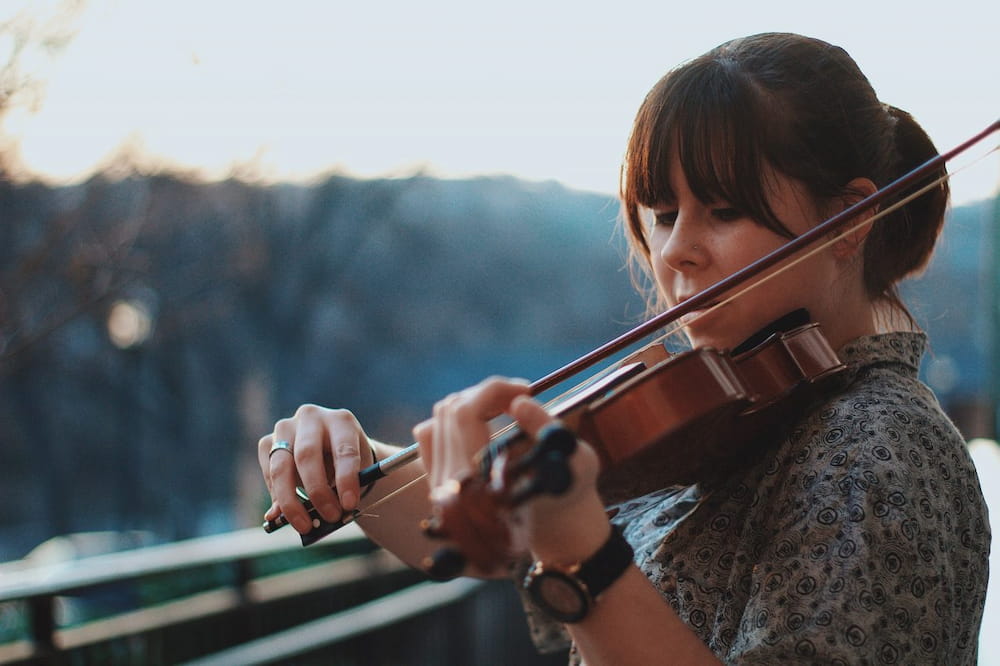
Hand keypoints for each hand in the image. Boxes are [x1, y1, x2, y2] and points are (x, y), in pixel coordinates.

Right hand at [258, 404, 374, 533]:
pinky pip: (268, 472)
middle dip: (317, 491)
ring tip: (305, 525)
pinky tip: (285, 512)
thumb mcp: (354, 473)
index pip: (344, 450)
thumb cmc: (347, 465)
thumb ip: (339, 491)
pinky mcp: (268, 441)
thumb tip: (311, 518)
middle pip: (307, 455)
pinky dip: (276, 496)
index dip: (347, 479)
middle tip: (329, 517)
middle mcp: (311, 417)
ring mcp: (286, 427)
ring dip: (290, 500)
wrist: (331, 451)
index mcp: (341, 421)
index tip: (350, 505)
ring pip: (281, 466)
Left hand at [413, 377, 604, 559]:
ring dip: (472, 402)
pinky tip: (480, 421)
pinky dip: (453, 419)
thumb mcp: (572, 465)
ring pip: (439, 419)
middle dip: (487, 393)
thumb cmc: (566, 499)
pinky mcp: (438, 482)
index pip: (466, 413)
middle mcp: (449, 483)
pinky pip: (430, 436)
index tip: (526, 390)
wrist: (549, 531)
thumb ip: (544, 429)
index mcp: (477, 482)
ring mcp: (438, 483)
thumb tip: (519, 402)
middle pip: (451, 411)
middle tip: (518, 396)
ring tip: (503, 406)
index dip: (495, 390)